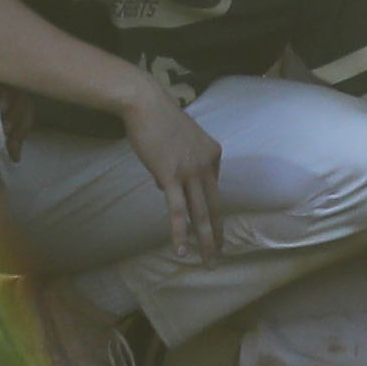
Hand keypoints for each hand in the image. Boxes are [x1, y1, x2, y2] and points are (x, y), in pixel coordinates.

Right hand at [116, 84, 225, 258]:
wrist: (145, 103)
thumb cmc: (157, 119)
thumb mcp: (178, 141)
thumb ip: (178, 163)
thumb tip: (165, 186)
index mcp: (213, 153)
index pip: (213, 187)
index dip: (207, 206)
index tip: (205, 223)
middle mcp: (207, 164)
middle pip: (215, 207)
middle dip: (218, 234)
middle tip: (221, 254)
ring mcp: (191, 172)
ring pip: (202, 214)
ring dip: (206, 241)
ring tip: (210, 261)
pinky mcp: (171, 177)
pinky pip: (178, 211)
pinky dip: (180, 233)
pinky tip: (182, 251)